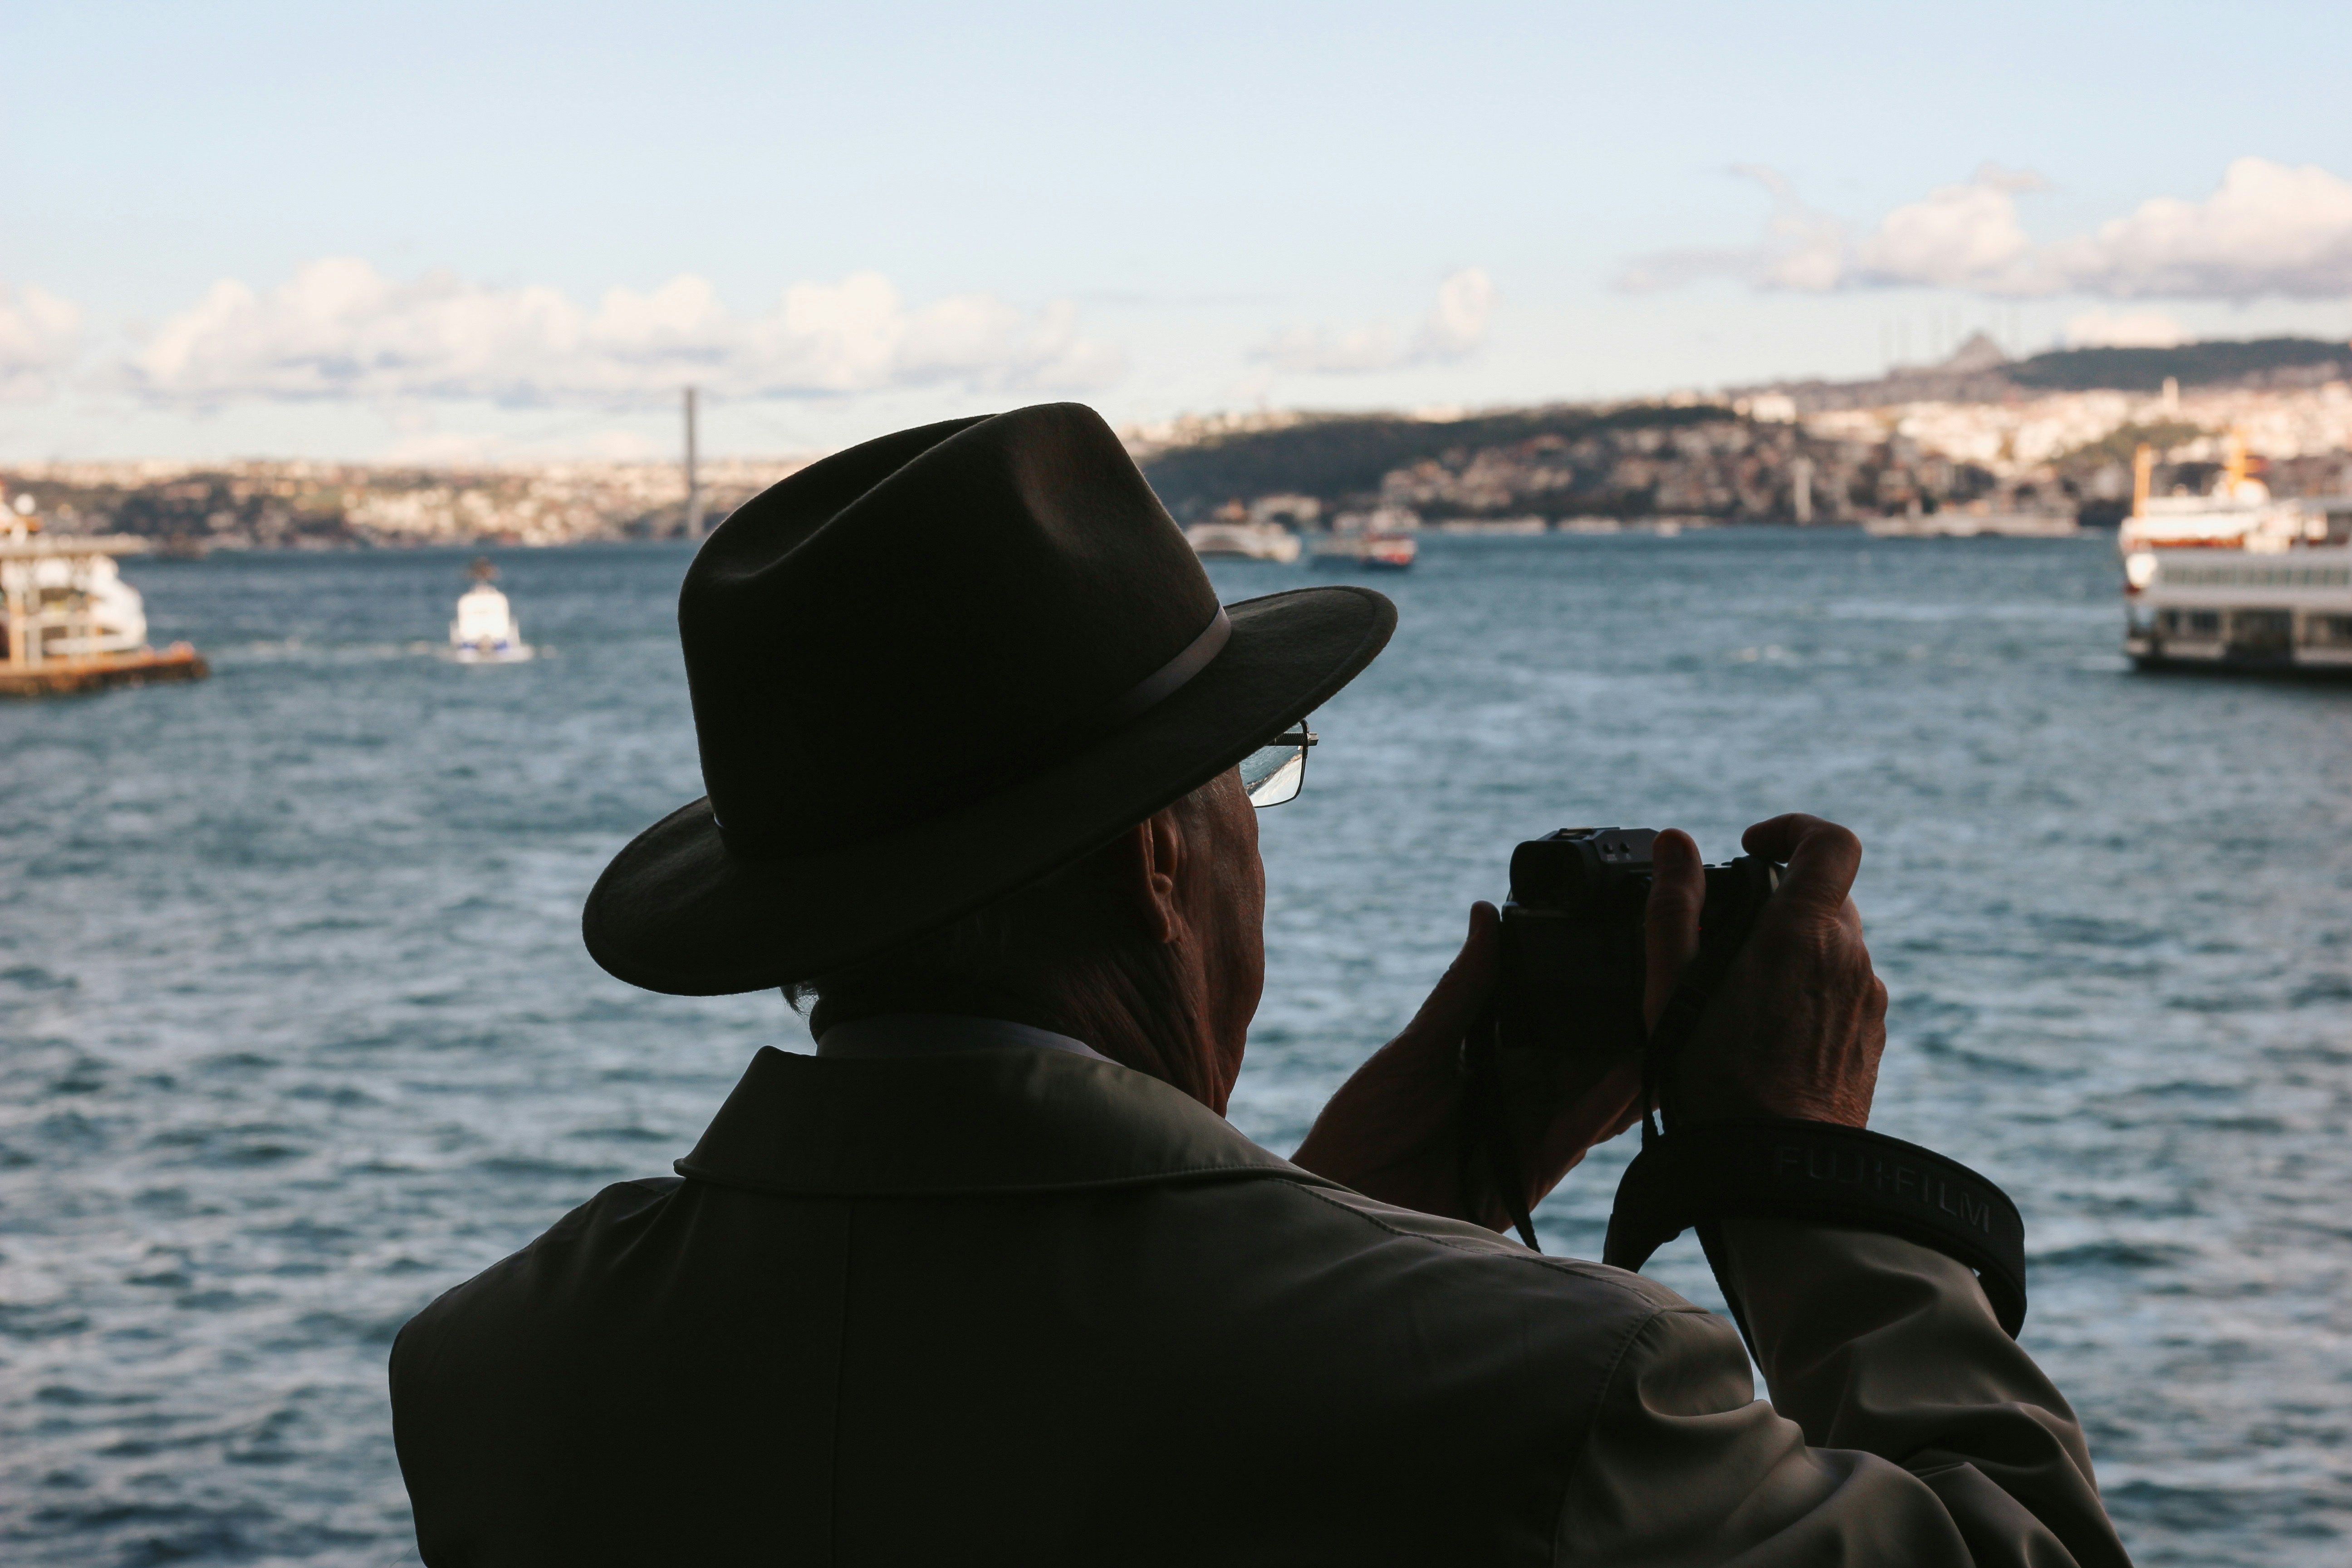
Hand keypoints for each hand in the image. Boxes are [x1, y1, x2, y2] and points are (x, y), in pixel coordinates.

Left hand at [1291, 903, 1644, 1229]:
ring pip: (1599, 1094)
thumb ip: (1463, 989)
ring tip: (1676, 1019)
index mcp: (1495, 1061)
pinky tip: (1635, 1073)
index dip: (1592, 990)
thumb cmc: (1364, 1125)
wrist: (1341, 1197)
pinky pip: (1578, 1133)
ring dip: (1635, 1062)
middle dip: (1629, 1022)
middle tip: (1676, 977)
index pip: (1556, 1020)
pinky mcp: (1532, 1172)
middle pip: (1589, 1055)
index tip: (1632, 946)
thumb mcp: (1416, 1048)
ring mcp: (1531, 1133)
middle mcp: (1522, 1096)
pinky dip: (1607, 1105)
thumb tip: (1486, 913)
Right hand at [1644, 815, 1887, 1126]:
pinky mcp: (1873, 1036)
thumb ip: (1673, 905)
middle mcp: (1850, 957)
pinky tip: (1770, 1032)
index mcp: (1802, 933)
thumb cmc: (1713, 1079)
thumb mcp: (1672, 987)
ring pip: (1836, 944)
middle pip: (1827, 895)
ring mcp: (1868, 999)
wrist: (1775, 1169)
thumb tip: (1674, 842)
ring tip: (1742, 997)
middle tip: (1728, 938)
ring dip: (1794, 949)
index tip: (1752, 848)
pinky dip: (1811, 989)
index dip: (1793, 829)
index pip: (1832, 843)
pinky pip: (1846, 988)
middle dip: (1779, 900)